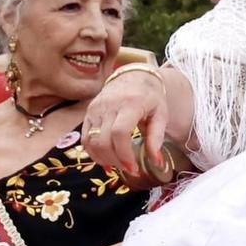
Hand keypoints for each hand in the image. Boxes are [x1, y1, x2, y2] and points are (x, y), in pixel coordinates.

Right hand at [81, 70, 164, 185]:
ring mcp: (96, 108)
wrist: (133, 76)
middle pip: (103, 140)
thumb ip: (157, 138)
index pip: (120, 132)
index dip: (124, 154)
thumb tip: (157, 162)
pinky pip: (85, 137)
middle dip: (114, 160)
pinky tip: (105, 161)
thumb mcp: (160, 114)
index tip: (133, 168)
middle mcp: (109, 105)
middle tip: (128, 169)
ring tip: (117, 166)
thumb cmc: (150, 97)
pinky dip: (93, 153)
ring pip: (91, 140)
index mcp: (130, 103)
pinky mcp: (88, 112)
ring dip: (102, 159)